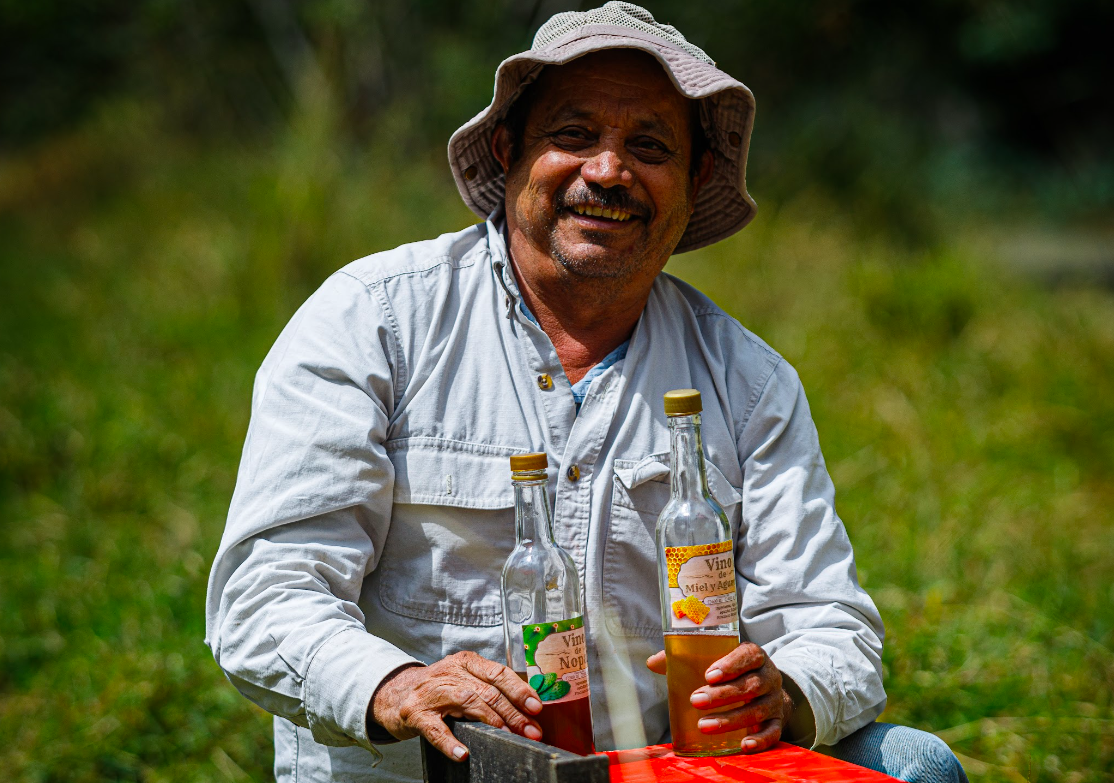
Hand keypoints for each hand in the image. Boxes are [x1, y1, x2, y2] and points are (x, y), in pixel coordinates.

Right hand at [371, 651, 543, 759]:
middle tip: (531, 731)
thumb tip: (528, 708)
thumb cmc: (439, 689)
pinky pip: (435, 729)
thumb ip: (490, 687)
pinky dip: (450, 743)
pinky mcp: (416, 714)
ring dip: (491, 722)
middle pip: (487, 691)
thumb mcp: (463, 678)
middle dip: (513, 712)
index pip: (498, 673)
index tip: (536, 707)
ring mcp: (431, 693)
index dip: (519, 690)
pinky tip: (463, 753)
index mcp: (465, 662)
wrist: (397, 694)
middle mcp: (449, 673)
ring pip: (467, 703)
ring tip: (507, 736)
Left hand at [646, 642, 792, 752]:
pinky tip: (743, 744)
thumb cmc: (733, 674)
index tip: (709, 674)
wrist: (768, 691)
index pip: (748, 655)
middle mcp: (769, 676)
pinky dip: (760, 739)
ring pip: (757, 710)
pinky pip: (773, 732)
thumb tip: (652, 662)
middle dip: (722, 695)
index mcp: (754, 656)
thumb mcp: (716, 661)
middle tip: (696, 700)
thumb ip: (686, 659)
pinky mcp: (778, 722)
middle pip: (750, 685)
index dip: (731, 664)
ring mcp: (775, 700)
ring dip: (730, 719)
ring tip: (704, 726)